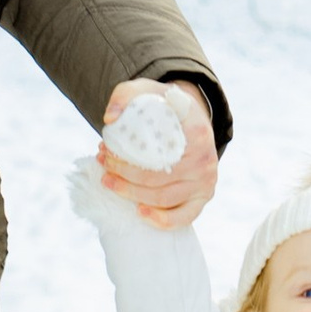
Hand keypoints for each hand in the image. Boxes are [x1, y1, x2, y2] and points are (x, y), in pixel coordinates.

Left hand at [99, 78, 218, 228]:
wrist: (191, 120)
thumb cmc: (165, 108)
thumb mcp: (147, 91)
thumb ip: (125, 96)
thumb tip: (110, 120)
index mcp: (197, 132)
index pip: (157, 155)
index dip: (126, 159)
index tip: (104, 153)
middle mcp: (206, 159)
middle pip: (157, 180)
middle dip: (123, 178)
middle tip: (104, 169)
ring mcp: (206, 181)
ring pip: (164, 199)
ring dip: (132, 195)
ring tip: (111, 184)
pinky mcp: (203, 197)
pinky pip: (184, 217)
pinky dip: (162, 220)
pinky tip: (140, 214)